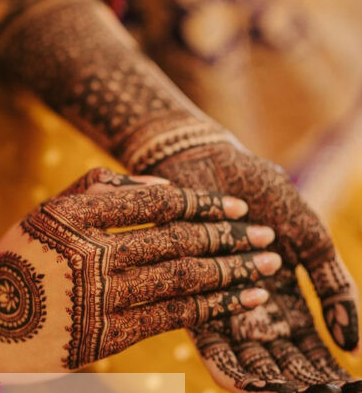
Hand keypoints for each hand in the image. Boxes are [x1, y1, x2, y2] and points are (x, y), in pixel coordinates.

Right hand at [0, 168, 280, 377]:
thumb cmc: (17, 263)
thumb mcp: (46, 213)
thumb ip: (97, 190)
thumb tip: (161, 186)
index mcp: (72, 214)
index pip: (155, 203)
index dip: (203, 204)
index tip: (236, 208)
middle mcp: (86, 252)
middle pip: (176, 241)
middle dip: (230, 238)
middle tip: (267, 237)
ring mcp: (95, 296)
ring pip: (179, 279)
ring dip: (230, 272)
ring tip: (266, 268)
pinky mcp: (101, 337)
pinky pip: (167, 317)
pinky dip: (208, 307)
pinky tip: (238, 302)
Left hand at [149, 143, 360, 391]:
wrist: (205, 161)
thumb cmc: (262, 193)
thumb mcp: (311, 237)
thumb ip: (333, 287)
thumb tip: (351, 344)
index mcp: (281, 292)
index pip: (305, 343)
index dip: (322, 367)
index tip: (342, 388)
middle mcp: (249, 303)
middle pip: (275, 355)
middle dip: (292, 378)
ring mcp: (219, 300)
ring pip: (243, 352)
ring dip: (262, 376)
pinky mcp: (188, 293)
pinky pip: (207, 335)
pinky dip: (225, 361)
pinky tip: (241, 383)